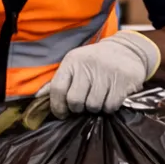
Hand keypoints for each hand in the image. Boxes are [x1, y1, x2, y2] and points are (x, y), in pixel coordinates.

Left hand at [39, 31, 160, 118]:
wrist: (127, 50)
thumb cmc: (95, 62)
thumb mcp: (75, 65)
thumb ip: (59, 81)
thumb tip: (38, 97)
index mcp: (72, 60)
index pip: (57, 88)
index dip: (57, 106)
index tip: (62, 114)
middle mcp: (88, 64)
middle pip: (75, 100)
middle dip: (78, 109)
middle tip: (83, 106)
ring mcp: (107, 71)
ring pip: (94, 105)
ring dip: (95, 109)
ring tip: (98, 100)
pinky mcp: (124, 79)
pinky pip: (110, 106)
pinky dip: (109, 108)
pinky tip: (110, 98)